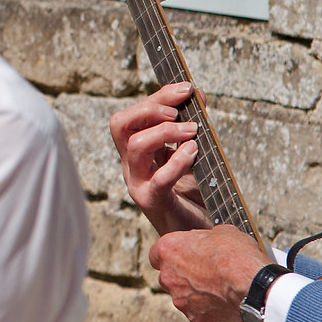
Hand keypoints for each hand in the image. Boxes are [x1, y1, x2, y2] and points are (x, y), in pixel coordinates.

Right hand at [109, 80, 213, 234]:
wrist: (200, 234)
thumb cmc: (194, 195)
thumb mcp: (193, 154)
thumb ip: (192, 126)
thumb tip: (198, 94)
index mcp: (139, 151)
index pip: (133, 115)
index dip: (157, 97)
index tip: (185, 88)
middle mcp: (132, 164)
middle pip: (121, 124)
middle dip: (149, 109)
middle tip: (178, 111)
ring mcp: (138, 183)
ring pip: (135, 146)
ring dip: (165, 132)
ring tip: (192, 132)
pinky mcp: (152, 202)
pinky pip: (158, 178)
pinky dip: (177, 161)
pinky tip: (194, 152)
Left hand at [151, 224, 272, 321]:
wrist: (252, 284)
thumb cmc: (236, 255)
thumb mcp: (221, 231)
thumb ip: (204, 238)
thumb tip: (208, 241)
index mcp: (168, 250)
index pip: (157, 253)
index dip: (171, 254)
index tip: (183, 254)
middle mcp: (168, 276)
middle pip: (169, 276)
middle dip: (183, 275)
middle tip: (205, 272)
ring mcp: (180, 299)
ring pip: (182, 296)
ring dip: (195, 292)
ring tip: (218, 287)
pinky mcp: (195, 317)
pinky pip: (198, 311)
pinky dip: (208, 308)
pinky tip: (224, 300)